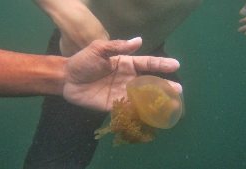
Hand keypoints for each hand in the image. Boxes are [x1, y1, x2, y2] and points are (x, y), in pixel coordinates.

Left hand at [63, 38, 181, 111]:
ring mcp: (122, 93)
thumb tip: (138, 40)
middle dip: (164, 87)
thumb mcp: (99, 49)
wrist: (67, 79)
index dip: (161, 64)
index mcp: (127, 64)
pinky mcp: (115, 106)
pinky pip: (130, 109)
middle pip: (149, 83)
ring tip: (171, 105)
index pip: (147, 64)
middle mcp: (128, 79)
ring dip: (157, 102)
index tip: (175, 65)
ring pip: (143, 98)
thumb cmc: (83, 62)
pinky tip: (152, 115)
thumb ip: (117, 46)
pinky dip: (141, 112)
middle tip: (178, 91)